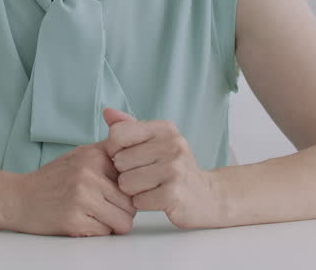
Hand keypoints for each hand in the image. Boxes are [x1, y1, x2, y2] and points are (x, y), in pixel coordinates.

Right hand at [10, 141, 136, 236]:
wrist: (18, 199)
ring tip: (96, 215)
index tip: (117, 192)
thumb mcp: (81, 154)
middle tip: (104, 208)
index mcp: (94, 156)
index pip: (134, 178)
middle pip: (132, 203)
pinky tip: (82, 221)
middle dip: (123, 210)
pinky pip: (105, 233)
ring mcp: (81, 197)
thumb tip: (141, 147)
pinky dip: (97, 231)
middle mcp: (89, 174)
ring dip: (113, 224)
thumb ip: (109, 150)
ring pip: (124, 221)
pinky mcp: (73, 221)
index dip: (129, 189)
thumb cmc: (53, 179)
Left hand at [102, 108, 221, 228]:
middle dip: (127, 173)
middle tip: (147, 176)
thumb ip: (130, 127)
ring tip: (152, 187)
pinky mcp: (174, 195)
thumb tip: (107, 112)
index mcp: (165, 129)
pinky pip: (138, 201)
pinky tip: (158, 199)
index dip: (115, 150)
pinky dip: (144, 203)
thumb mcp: (156, 142)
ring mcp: (174, 169)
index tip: (130, 157)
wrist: (208, 196)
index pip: (118, 133)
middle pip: (120, 161)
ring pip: (126, 182)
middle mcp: (172, 145)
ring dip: (134, 190)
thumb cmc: (174, 168)